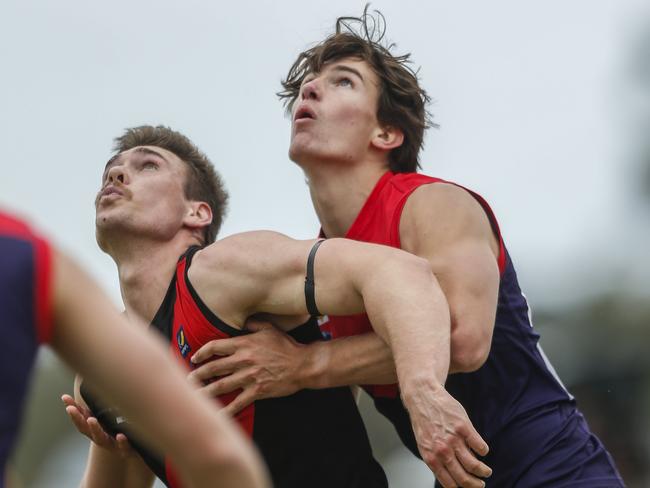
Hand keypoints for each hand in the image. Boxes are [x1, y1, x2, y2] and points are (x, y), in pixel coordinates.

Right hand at [61, 394, 132, 457]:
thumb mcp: (113, 420)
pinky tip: (120, 435)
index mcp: (97, 430)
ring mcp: (113, 446)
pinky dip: (121, 442)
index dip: (73, 410)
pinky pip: (123, 448)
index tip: (65, 398)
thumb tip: (97, 384)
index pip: (81, 419)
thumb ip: (103, 407)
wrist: (139, 450)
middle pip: (86, 430)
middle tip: (70, 408)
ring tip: (91, 419)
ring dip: (95, 429)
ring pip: (101, 439)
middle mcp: (102, 438)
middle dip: (77, 418)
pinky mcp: (126, 451)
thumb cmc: (123, 433)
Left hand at [188, 320, 307, 414]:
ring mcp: (249, 377)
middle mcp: (243, 360)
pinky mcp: (256, 391)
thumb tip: (242, 321)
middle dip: (198, 374)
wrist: (302, 365)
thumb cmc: (286, 346)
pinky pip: (237, 403)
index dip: (202, 353)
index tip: (194, 358)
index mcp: (244, 344)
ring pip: (220, 386)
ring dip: (205, 391)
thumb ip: (253, 324)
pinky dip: (225, 411)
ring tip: (194, 395)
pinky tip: (216, 417)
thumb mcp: (270, 329)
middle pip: (213, 368)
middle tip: (188, 380)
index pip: (216, 347)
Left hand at [402, 381, 491, 487]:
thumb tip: (453, 474)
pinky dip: (483, 451)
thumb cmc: (424, 421)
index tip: (470, 487)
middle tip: (481, 483)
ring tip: (486, 471)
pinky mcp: (463, 427)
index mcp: (431, 458)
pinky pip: (480, 446)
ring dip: (483, 471)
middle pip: (464, 478)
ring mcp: (453, 439)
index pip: (450, 484)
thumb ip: (437, 459)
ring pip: (474, 465)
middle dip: (476, 484)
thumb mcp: (425, 444)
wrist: (423, 397)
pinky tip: (482, 450)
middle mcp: (442, 451)